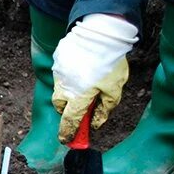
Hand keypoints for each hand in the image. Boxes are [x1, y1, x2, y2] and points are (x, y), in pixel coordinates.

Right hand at [52, 13, 137, 142]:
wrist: (101, 33)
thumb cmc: (110, 62)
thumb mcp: (114, 89)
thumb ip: (105, 109)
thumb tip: (95, 123)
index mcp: (79, 97)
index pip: (69, 121)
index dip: (68, 133)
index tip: (67, 140)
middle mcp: (65, 88)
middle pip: (60, 107)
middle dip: (68, 110)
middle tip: (81, 106)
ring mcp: (59, 75)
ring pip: (60, 90)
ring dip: (69, 93)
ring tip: (85, 83)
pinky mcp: (58, 63)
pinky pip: (62, 75)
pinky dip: (70, 77)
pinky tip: (83, 69)